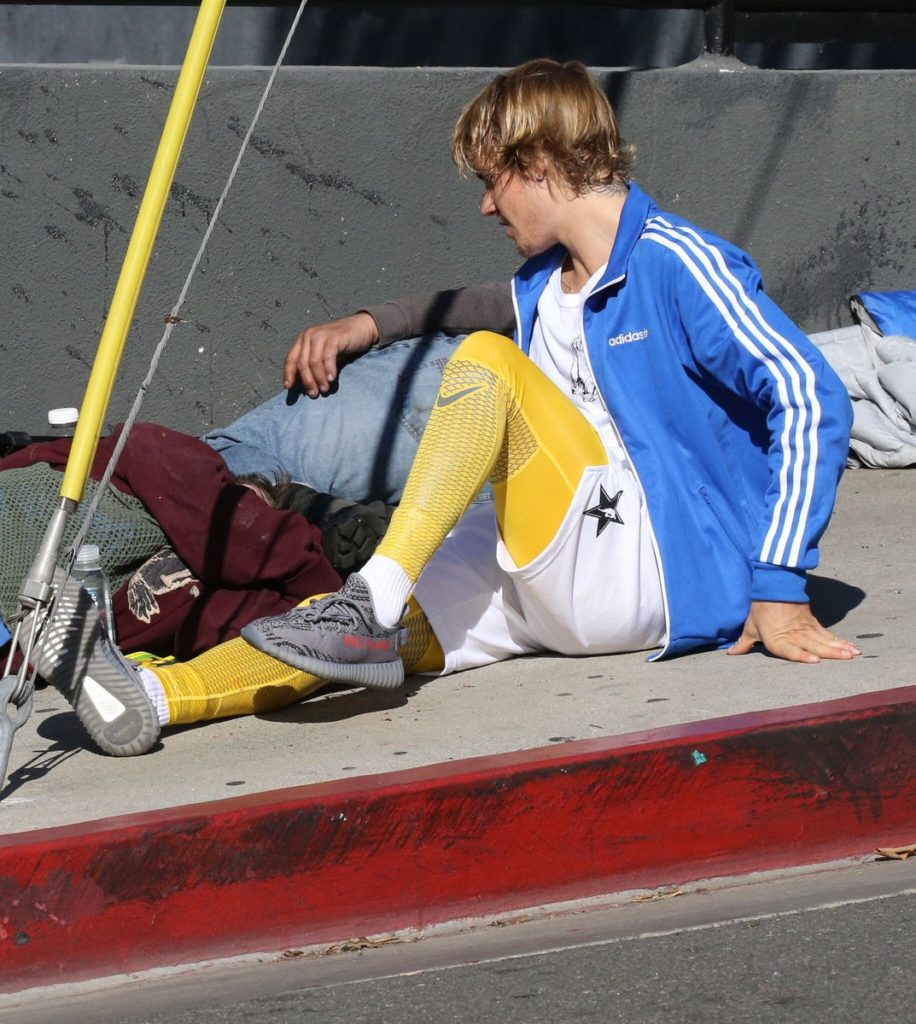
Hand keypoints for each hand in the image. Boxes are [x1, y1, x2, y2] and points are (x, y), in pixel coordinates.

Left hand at [283, 312, 379, 395]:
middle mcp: (308, 335)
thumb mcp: (323, 353)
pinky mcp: (334, 337)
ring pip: (314, 362)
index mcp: (303, 339)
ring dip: (318, 378)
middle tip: (314, 394)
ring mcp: (321, 335)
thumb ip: (314, 364)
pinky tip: (332, 379)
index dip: (288, 374)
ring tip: (324, 389)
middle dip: (307, 381)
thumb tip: (306, 384)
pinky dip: (329, 370)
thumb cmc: (342, 344)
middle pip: (302, 363)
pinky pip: (328, 357)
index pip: (291, 359)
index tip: (289, 388)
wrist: (362, 327)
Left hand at [727, 600, 860, 663]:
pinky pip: (827, 634)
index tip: (816, 660)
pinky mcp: (813, 622)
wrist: (772, 586)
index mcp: (777, 639)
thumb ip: (744, 643)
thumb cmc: (760, 609)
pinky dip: (839, 640)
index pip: (791, 649)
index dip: (803, 655)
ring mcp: (805, 628)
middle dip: (832, 652)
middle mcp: (794, 635)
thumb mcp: (750, 626)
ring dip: (840, 646)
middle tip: (848, 658)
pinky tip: (851, 646)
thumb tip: (732, 653)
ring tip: (854, 654)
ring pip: (825, 639)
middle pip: (815, 645)